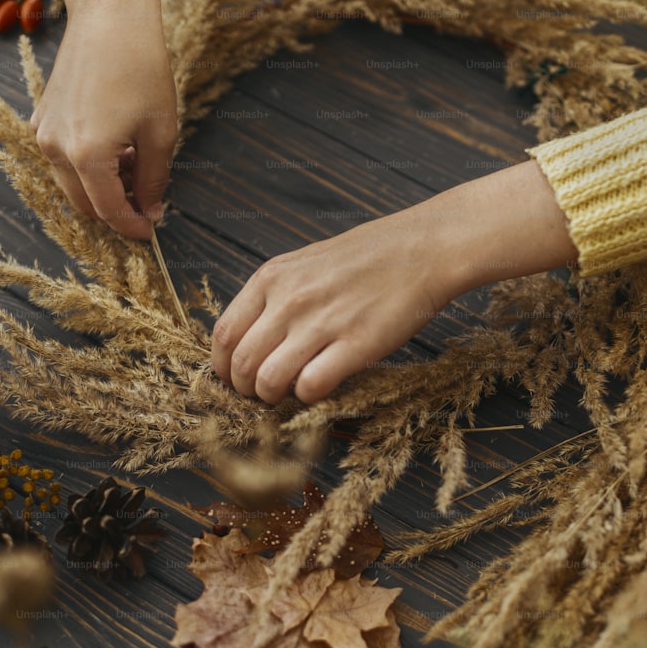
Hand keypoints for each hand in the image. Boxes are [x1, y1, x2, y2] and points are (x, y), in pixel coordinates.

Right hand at [30, 0, 176, 238]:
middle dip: (118, 211)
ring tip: (137, 165)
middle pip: (85, 205)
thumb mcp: (161, 133)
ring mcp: (43, 133)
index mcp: (86, 156)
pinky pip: (63, 160)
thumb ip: (154, 180)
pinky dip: (88, 167)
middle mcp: (55, 149)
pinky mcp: (42, 119)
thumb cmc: (141, 70)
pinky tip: (118, 147)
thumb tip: (151, 211)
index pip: (110, 212)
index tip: (152, 232)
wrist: (110, 19)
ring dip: (103, 188)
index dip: (133, 227)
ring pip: (72, 185)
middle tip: (149, 203)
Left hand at [212, 161, 576, 403]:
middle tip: (264, 394)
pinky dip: (309, 397)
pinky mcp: (355, 345)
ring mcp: (321, 323)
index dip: (224, 367)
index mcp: (272, 278)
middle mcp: (289, 300)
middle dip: (247, 390)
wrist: (423, 249)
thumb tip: (252, 337)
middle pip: (241, 364)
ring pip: (268, 381)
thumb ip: (277, 296)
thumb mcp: (307, 263)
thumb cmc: (369, 257)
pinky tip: (322, 387)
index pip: (224, 334)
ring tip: (290, 395)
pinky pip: (310, 386)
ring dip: (275, 398)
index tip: (237, 378)